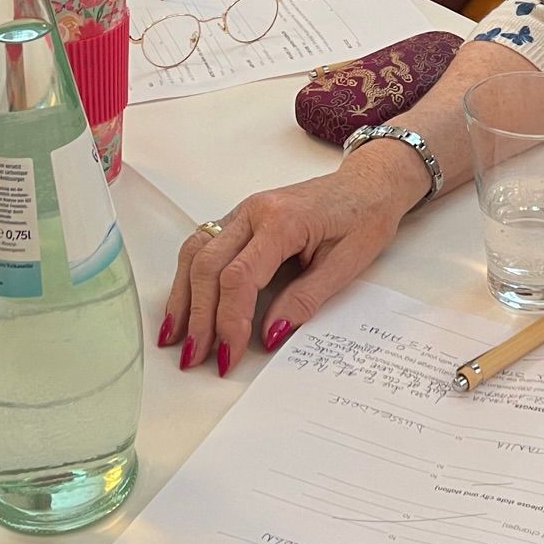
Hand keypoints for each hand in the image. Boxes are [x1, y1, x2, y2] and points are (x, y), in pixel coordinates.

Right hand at [162, 146, 419, 374]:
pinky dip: (188, 277)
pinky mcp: (240, 218)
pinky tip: (182, 305)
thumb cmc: (364, 218)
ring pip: (196, 252)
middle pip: (208, 266)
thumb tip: (270, 335)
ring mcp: (243, 211)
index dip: (230, 321)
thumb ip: (305, 299)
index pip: (240, 277)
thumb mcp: (347, 264)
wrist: (369, 184)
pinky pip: (202, 244)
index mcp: (282, 222)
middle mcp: (253, 211)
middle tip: (194, 359)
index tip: (229, 356)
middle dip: (198, 317)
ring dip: (182, 297)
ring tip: (174, 338)